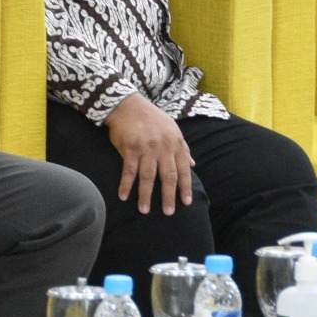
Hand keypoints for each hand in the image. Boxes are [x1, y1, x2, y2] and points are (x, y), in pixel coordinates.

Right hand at [104, 93, 193, 214]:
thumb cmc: (151, 117)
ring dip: (145, 195)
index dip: (185, 187)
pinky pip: (129, 170)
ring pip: (148, 177)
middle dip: (168, 196)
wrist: (128, 105)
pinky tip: (123, 196)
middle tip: (168, 212)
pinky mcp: (130, 148)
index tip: (186, 203)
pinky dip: (126, 184)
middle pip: (167, 176)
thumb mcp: (172, 129)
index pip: (183, 170)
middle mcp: (162, 148)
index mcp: (175, 144)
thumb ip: (183, 147)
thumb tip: (193, 164)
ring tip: (144, 210)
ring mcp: (146, 148)